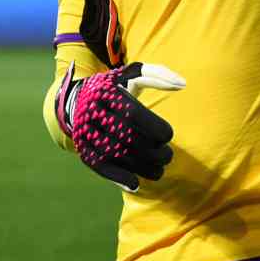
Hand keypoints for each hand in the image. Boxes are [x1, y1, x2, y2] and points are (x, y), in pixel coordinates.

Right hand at [54, 61, 185, 192]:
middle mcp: (92, 112)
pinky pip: (100, 166)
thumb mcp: (133, 76)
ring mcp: (85, 132)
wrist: (76, 101)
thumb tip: (183, 84)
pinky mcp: (82, 149)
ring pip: (116, 155)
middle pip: (126, 137)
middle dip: (153, 152)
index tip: (168, 135)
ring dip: (142, 168)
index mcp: (107, 92)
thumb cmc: (115, 89)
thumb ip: (159, 76)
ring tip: (159, 170)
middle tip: (168, 156)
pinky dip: (118, 178)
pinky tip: (135, 184)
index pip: (134, 115)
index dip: (155, 128)